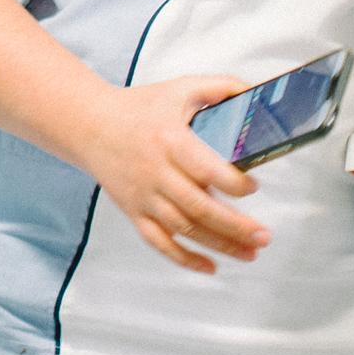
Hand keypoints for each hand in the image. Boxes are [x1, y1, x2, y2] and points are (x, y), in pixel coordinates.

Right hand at [79, 75, 269, 273]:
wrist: (90, 125)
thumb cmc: (139, 107)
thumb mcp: (181, 88)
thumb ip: (220, 88)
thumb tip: (254, 94)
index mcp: (170, 141)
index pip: (205, 169)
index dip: (234, 183)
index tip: (253, 186)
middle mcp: (156, 172)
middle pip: (199, 207)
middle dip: (235, 226)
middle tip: (263, 236)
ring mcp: (144, 196)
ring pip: (184, 229)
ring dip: (219, 244)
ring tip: (250, 253)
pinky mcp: (135, 211)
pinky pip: (159, 242)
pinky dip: (184, 258)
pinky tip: (210, 266)